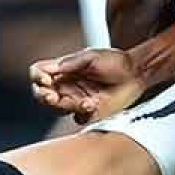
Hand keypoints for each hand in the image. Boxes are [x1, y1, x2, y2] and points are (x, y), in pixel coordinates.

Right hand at [29, 47, 144, 123]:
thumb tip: (53, 69)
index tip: (46, 80)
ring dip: (66, 106)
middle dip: (44, 97)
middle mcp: (66, 85)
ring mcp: (75, 99)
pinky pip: (77, 118)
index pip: (38, 73)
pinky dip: (82, 114)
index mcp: (62, 69)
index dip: (37, 78)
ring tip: (84, 101)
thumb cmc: (115, 61)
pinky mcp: (88, 112)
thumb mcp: (92, 56)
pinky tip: (92, 105)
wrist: (136, 74)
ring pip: (57, 109)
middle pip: (41, 94)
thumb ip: (72, 62)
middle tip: (53, 97)